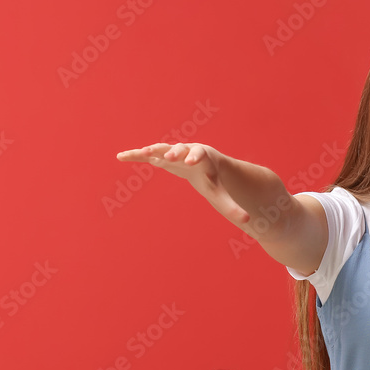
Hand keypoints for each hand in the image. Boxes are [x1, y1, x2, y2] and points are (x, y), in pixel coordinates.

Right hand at [116, 143, 250, 223]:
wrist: (200, 162)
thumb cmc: (210, 177)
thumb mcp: (219, 193)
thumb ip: (232, 206)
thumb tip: (249, 221)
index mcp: (203, 157)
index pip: (199, 154)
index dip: (195, 156)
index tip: (191, 161)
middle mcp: (186, 151)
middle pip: (180, 148)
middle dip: (175, 152)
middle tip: (169, 156)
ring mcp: (171, 152)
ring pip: (161, 148)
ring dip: (152, 150)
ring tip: (142, 153)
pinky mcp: (158, 156)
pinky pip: (146, 155)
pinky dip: (135, 155)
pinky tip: (121, 157)